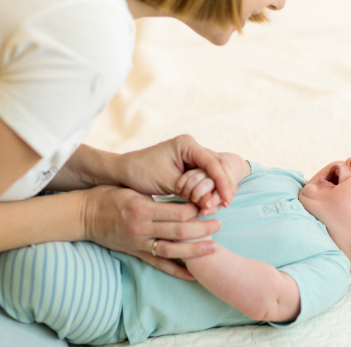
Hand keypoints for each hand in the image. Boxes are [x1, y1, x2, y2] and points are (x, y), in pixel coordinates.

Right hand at [82, 185, 220, 280]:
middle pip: (178, 230)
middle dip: (201, 229)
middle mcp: (142, 228)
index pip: (177, 211)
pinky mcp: (135, 253)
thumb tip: (183, 199)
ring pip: (172, 250)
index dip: (196, 209)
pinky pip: (159, 264)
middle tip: (219, 225)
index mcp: (143, 209)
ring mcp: (139, 243)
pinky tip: (192, 274)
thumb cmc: (108, 196)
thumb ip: (156, 198)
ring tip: (213, 248)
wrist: (84, 215)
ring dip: (194, 251)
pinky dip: (176, 270)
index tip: (208, 205)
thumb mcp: (133, 191)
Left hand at [117, 135, 235, 206]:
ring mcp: (193, 158)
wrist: (123, 171)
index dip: (222, 181)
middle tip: (226, 203)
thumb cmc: (140, 172)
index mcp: (186, 144)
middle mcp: (193, 148)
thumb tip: (208, 202)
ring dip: (220, 188)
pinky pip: (208, 178)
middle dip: (225, 185)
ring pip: (217, 172)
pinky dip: (212, 190)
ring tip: (220, 205)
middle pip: (220, 165)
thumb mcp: (164, 181)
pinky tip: (213, 203)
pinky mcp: (191, 168)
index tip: (226, 198)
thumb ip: (187, 190)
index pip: (212, 162)